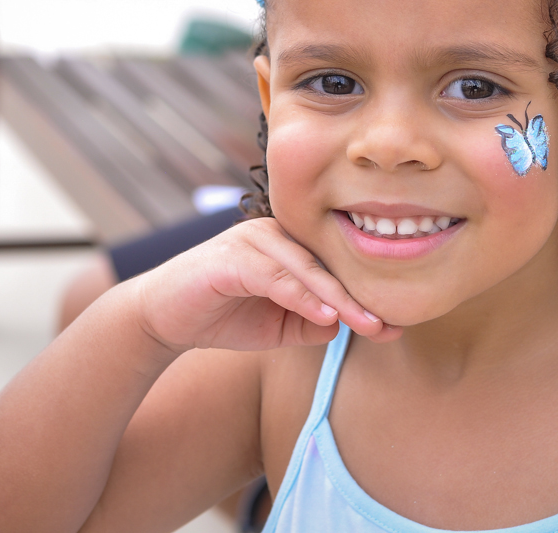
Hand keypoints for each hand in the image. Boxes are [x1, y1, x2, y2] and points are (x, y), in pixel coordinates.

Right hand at [134, 217, 398, 353]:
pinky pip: (277, 277)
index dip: (364, 295)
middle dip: (360, 297)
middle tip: (390, 324)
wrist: (161, 319)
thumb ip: (313, 322)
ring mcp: (252, 240)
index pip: (335, 267)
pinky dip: (303, 297)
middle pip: (328, 264)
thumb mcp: (278, 325)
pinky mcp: (232, 257)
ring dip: (339, 299)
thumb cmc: (222, 316)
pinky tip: (326, 316)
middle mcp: (275, 232)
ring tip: (367, 323)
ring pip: (307, 269)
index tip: (396, 324)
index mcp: (290, 242)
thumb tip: (349, 324)